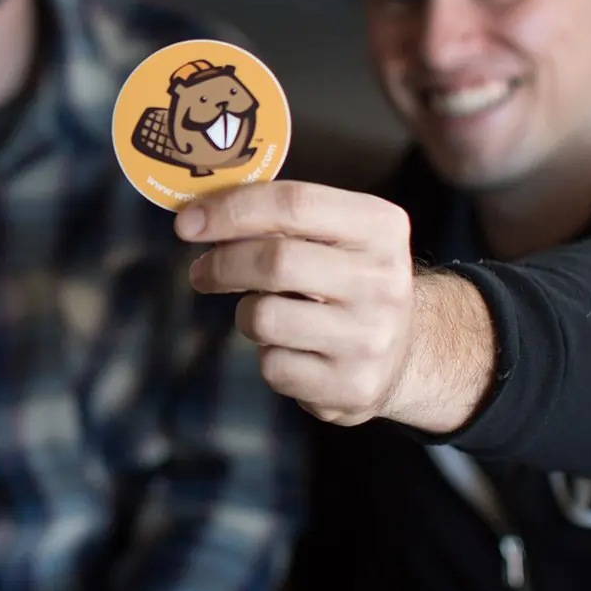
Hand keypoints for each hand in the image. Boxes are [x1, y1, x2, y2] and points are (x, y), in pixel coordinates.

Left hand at [178, 180, 420, 426]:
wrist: (405, 353)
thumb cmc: (345, 279)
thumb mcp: (334, 234)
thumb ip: (278, 216)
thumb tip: (198, 212)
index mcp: (380, 227)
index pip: (293, 204)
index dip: (230, 210)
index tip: (186, 223)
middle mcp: (382, 280)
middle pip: (274, 262)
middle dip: (222, 264)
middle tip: (201, 271)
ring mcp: (371, 337)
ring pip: (264, 317)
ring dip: (246, 314)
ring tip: (262, 313)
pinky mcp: (352, 386)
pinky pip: (273, 366)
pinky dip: (266, 356)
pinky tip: (289, 349)